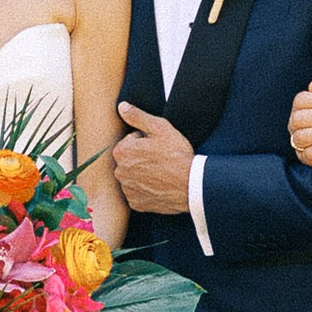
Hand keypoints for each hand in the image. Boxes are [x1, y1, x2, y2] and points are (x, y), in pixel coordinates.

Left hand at [113, 100, 195, 215]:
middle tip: (162, 159)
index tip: (159, 145)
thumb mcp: (160, 128)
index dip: (146, 141)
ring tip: (162, 172)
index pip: (130, 141)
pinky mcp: (137, 204)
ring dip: (143, 173)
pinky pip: (138, 193)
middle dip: (142, 157)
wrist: (192, 185)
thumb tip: (121, 107)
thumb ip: (138, 116)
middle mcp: (120, 172)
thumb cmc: (177, 155)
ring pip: (133, 176)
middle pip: (130, 159)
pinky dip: (147, 189)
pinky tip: (160, 185)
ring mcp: (128, 190)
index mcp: (122, 152)